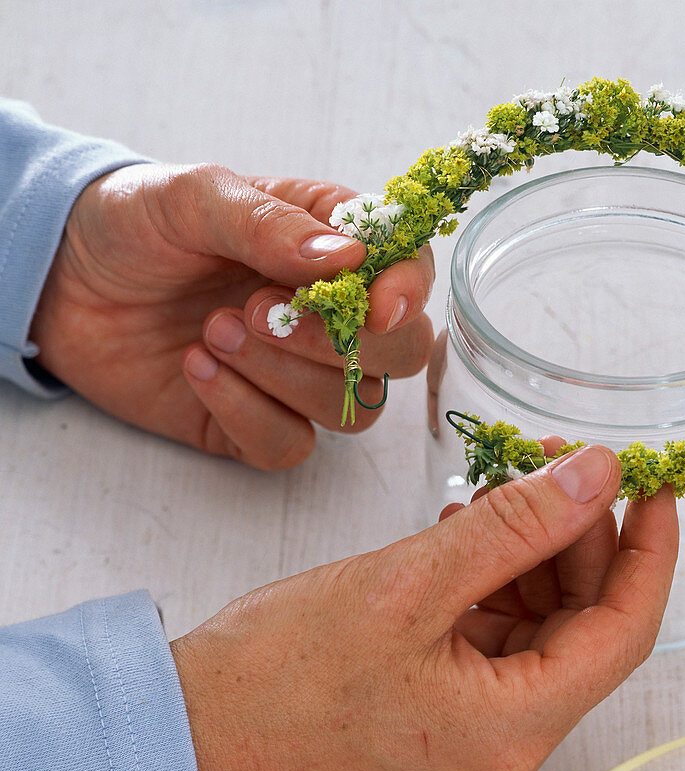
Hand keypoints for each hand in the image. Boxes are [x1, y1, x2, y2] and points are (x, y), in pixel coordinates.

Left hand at [30, 163, 434, 468]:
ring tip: (211, 331)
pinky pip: (290, 446)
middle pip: (401, 356)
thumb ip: (270, 225)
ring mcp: (299, 376)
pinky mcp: (257, 423)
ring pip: (353, 408)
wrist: (61, 279)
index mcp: (334, 246)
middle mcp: (332, 316)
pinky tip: (197, 369)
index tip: (377, 305)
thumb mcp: (197, 196)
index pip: (410, 274)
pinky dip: (247, 413)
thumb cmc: (137, 223)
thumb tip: (348, 258)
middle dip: (339, 344)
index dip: (408, 293)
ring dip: (284, 377)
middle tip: (257, 312)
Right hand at [169, 444, 678, 770]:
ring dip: (534, 549)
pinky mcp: (449, 710)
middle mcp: (509, 743)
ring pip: (542, 622)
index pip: (624, 633)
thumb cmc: (284, 666)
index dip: (649, 552)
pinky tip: (473, 528)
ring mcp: (479, 731)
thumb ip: (518, 524)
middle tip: (558, 460)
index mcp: (514, 728)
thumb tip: (599, 475)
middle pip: (582, 623)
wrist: (198, 719)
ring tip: (504, 487)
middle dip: (578, 535)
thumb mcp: (412, 578)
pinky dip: (496, 576)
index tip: (656, 486)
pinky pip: (499, 633)